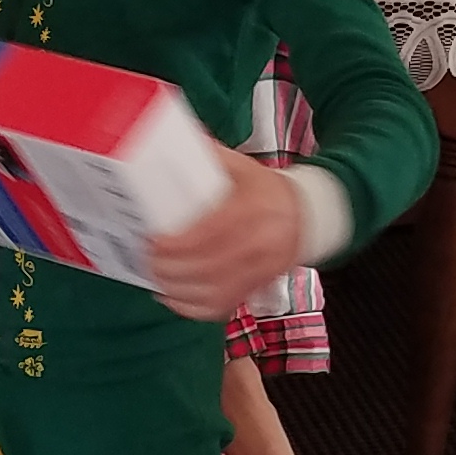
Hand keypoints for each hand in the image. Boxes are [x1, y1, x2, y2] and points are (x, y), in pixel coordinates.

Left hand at [144, 150, 306, 322]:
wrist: (307, 217)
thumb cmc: (267, 191)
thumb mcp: (242, 167)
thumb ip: (209, 158)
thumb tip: (172, 146)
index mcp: (256, 208)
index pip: (212, 233)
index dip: (178, 244)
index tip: (153, 241)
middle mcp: (261, 243)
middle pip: (209, 267)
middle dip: (170, 269)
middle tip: (148, 260)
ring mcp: (261, 270)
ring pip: (213, 293)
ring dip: (177, 290)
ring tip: (156, 278)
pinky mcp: (257, 288)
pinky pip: (222, 307)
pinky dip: (193, 308)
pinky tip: (174, 297)